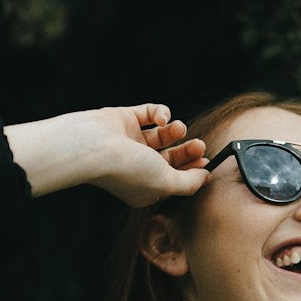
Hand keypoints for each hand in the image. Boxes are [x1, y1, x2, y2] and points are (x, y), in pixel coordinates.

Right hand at [80, 102, 209, 207]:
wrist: (93, 146)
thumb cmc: (128, 170)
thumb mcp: (166, 183)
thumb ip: (189, 183)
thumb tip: (205, 177)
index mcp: (144, 187)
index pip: (173, 180)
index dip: (191, 172)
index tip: (206, 164)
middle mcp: (136, 166)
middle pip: (170, 158)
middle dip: (188, 151)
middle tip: (200, 145)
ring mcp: (130, 142)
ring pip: (161, 135)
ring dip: (176, 131)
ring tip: (178, 129)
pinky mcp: (125, 120)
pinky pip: (149, 113)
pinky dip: (160, 113)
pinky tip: (162, 118)